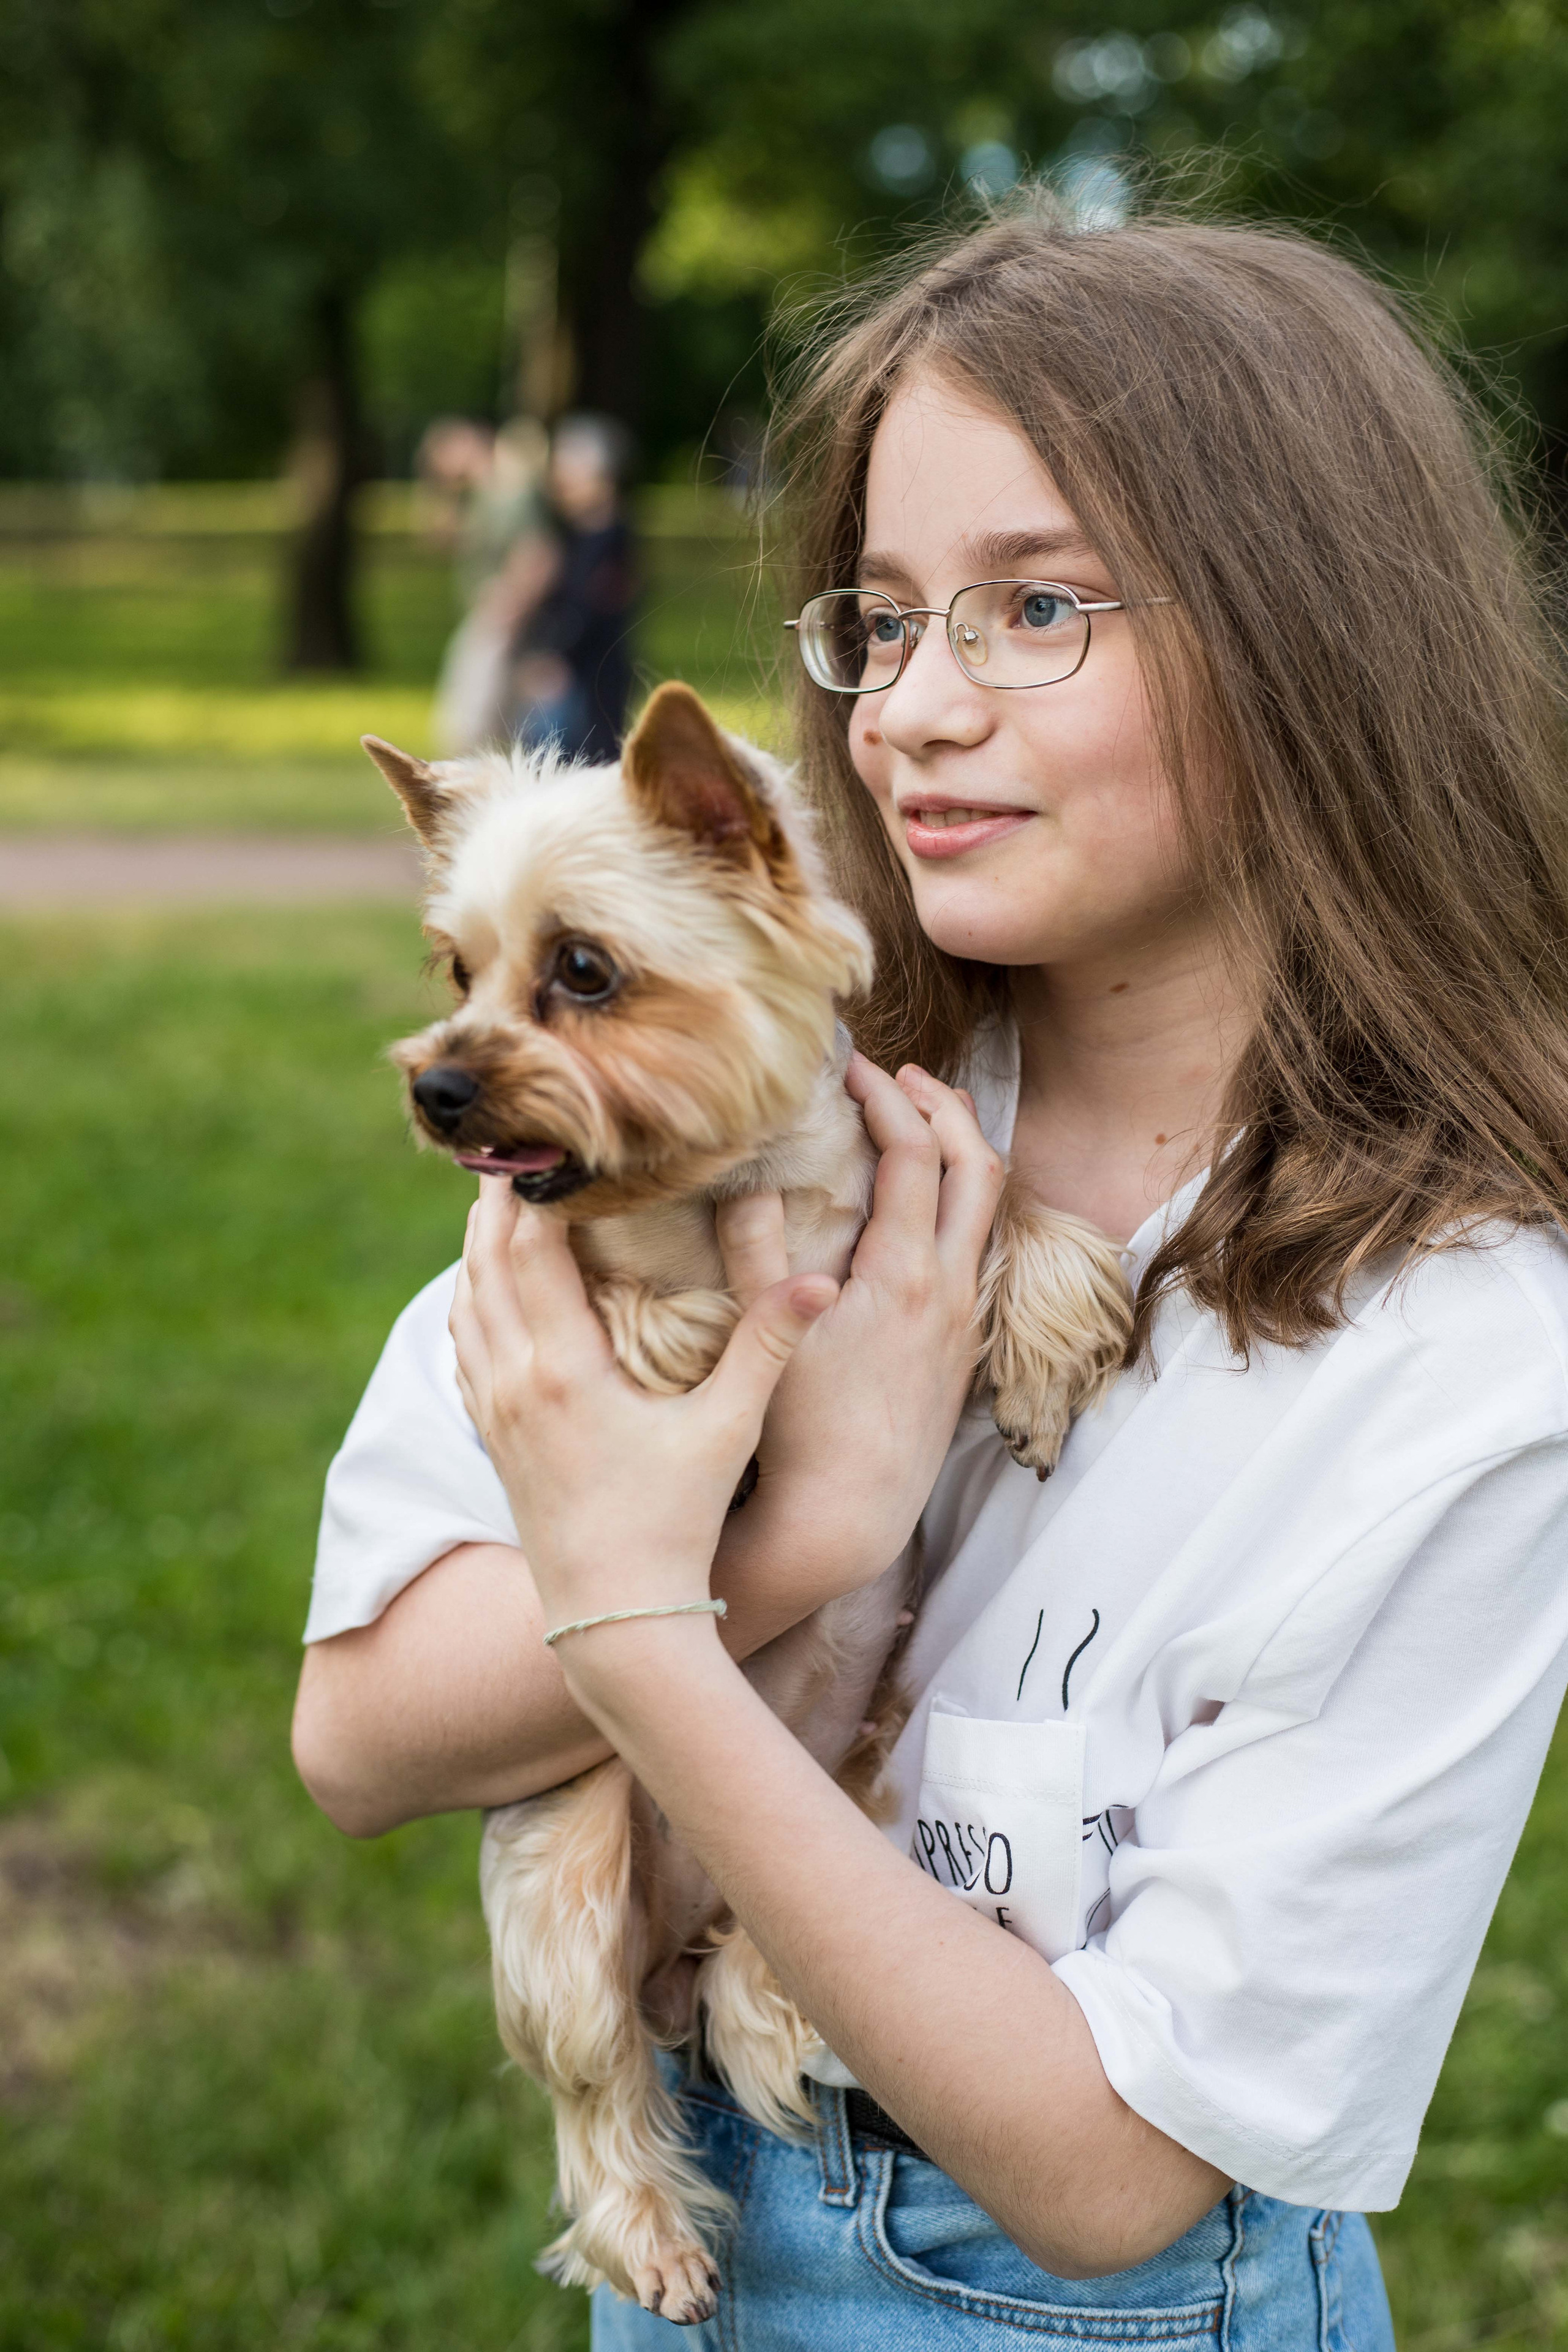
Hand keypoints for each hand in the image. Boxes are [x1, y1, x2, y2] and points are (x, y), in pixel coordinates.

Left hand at [449, 1176, 835, 1643]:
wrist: (612, 1620)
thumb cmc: (676, 1525)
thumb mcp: (728, 1432)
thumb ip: (767, 1349)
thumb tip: (821, 1284)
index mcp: (565, 1370)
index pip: (531, 1250)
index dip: (534, 1191)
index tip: (547, 1140)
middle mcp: (516, 1383)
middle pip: (484, 1264)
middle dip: (496, 1203)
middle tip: (516, 1147)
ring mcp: (497, 1412)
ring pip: (467, 1302)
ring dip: (479, 1248)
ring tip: (499, 1202)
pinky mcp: (494, 1438)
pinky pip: (467, 1346)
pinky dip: (473, 1300)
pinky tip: (490, 1288)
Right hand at [713, 1054, 1004, 1605]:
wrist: (848, 1516)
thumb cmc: (799, 1433)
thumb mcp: (763, 1333)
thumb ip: (753, 1248)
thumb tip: (746, 1175)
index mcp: (904, 1275)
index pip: (914, 1153)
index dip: (885, 1096)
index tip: (850, 1067)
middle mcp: (951, 1291)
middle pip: (976, 1165)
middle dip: (942, 1106)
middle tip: (899, 1074)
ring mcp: (964, 1319)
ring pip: (987, 1208)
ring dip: (959, 1151)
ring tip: (920, 1120)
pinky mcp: (962, 1348)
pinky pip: (977, 1247)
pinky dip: (957, 1202)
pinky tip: (919, 1207)